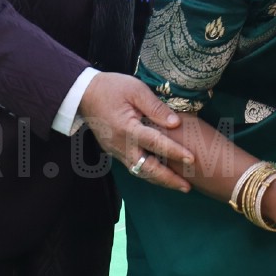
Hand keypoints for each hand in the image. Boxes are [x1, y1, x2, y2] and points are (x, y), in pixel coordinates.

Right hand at [78, 72, 192, 191]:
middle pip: (147, 168)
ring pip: (140, 172)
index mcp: (126, 128)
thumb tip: (176, 123)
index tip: (192, 159)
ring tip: (180, 185)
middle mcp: (121, 145)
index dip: (174, 152)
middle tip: (188, 187)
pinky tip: (163, 176)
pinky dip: (149, 173)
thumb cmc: (112, 88)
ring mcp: (116, 151)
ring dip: (160, 180)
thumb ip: (156, 107)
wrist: (84, 94)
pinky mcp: (115, 152)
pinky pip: (134, 167)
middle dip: (168, 180)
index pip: (155, 143)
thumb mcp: (136, 90)